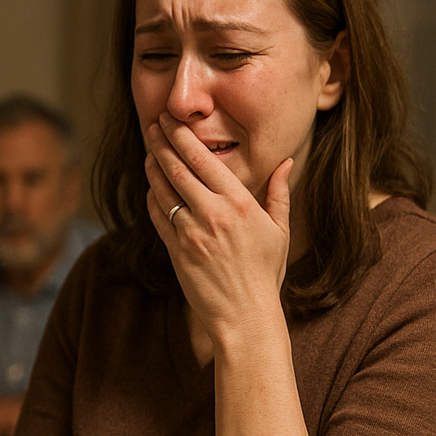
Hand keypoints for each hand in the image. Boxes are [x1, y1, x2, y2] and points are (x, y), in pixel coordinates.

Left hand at [144, 114, 290, 337]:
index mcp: (240, 204)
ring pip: (163, 189)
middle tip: (153, 124)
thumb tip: (286, 162)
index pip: (204, 159)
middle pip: (178, 168)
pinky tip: (151, 186)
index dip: (183, 136)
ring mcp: (191, 232)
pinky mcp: (176, 250)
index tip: (173, 120)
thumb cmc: (266, 273)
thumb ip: (279, 193)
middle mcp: (213, 214)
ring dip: (153, 166)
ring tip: (149, 149)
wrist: (244, 315)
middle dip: (163, 142)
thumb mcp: (279, 231)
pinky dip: (152, 198)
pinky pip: (158, 216)